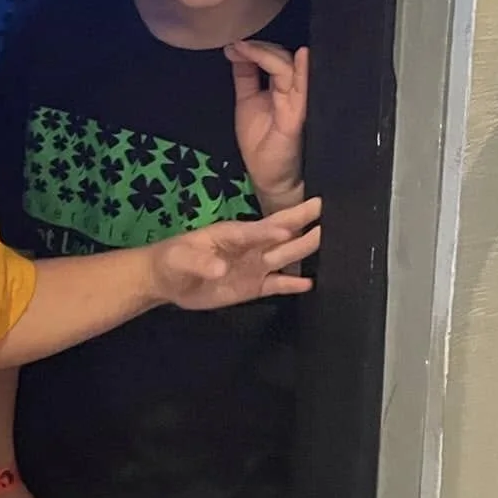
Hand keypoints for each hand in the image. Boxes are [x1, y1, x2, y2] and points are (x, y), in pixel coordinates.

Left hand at [149, 198, 319, 310]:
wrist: (167, 281)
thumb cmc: (173, 259)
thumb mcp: (180, 258)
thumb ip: (200, 262)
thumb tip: (222, 269)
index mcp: (231, 234)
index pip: (256, 230)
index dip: (271, 230)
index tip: (290, 229)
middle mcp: (249, 246)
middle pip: (280, 233)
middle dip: (303, 222)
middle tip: (328, 210)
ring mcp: (253, 266)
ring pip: (285, 255)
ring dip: (305, 248)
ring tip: (330, 239)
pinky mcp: (253, 286)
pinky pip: (277, 284)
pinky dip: (294, 284)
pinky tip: (312, 282)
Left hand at [227, 40, 308, 209]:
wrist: (270, 178)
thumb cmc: (261, 143)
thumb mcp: (247, 101)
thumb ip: (245, 76)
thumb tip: (235, 49)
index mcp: (281, 87)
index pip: (275, 57)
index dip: (258, 47)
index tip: (235, 44)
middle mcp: (292, 93)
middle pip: (284, 59)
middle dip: (261, 48)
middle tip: (238, 45)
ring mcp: (297, 105)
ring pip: (291, 70)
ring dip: (269, 55)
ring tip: (246, 48)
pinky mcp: (297, 119)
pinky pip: (303, 92)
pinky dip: (303, 73)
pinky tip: (301, 57)